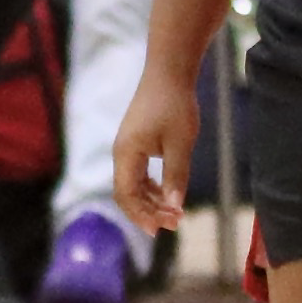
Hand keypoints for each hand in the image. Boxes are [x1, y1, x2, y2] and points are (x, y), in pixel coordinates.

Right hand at [113, 70, 199, 238]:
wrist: (168, 73)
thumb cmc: (174, 106)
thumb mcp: (180, 144)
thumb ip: (176, 177)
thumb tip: (175, 208)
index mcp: (127, 153)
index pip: (127, 195)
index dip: (142, 215)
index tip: (163, 229)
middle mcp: (122, 152)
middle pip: (127, 193)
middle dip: (147, 211)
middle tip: (174, 224)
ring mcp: (127, 147)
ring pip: (132, 184)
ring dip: (151, 201)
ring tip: (173, 212)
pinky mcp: (136, 142)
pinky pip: (138, 173)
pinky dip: (151, 188)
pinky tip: (167, 193)